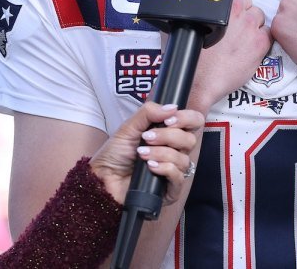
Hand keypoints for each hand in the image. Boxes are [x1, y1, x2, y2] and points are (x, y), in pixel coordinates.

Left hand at [89, 101, 203, 205]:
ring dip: (161, 153)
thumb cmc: (115, 153)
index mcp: (168, 134)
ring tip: (141, 154)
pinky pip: (178, 176)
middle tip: (147, 138)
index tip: (168, 120)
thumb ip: (149, 113)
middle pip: (190, 140)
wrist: (103, 176)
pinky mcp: (170, 190)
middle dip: (168, 136)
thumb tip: (173, 107)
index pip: (193, 122)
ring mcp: (173, 171)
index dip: (186, 119)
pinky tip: (150, 166)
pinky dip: (164, 168)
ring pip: (184, 159)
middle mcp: (174, 152)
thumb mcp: (129, 126)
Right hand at [187, 0, 271, 111]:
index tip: (233, 16)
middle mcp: (241, 15)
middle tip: (237, 30)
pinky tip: (249, 49)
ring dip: (254, 28)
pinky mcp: (260, 45)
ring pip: (261, 20)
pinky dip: (261, 41)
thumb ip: (199, 10)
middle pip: (252, 8)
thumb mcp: (188, 25)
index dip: (238, 7)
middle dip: (246, 17)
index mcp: (224, 5)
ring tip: (242, 40)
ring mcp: (252, 30)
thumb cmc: (193, 56)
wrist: (200, 81)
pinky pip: (268, 36)